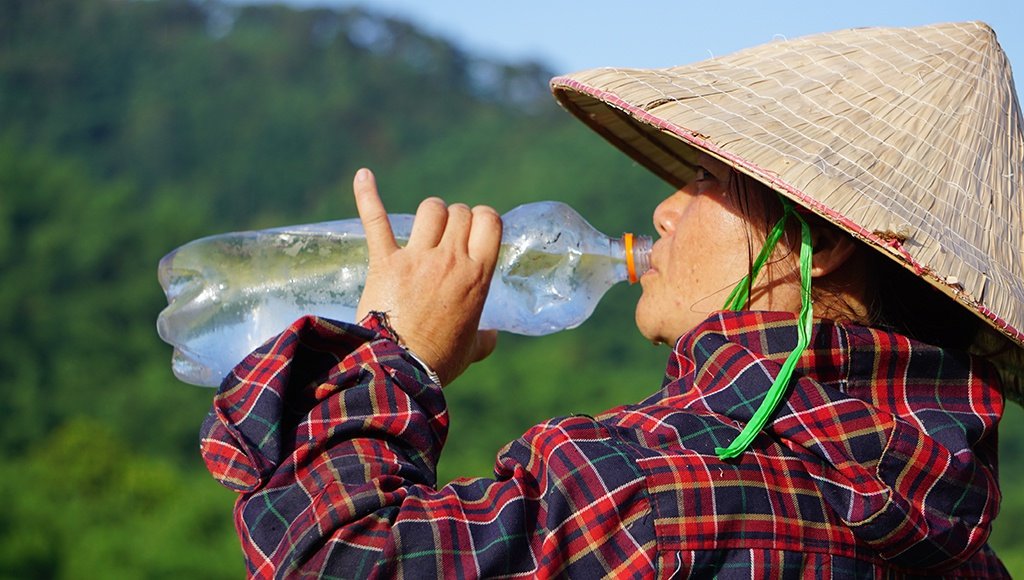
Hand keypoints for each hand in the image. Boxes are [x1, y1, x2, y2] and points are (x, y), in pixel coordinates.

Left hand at [353, 168, 501, 385]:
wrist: (399, 368)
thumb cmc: (438, 361)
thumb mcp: (471, 350)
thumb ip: (484, 338)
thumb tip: (491, 336)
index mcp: (477, 276)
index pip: (490, 221)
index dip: (483, 221)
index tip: (476, 233)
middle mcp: (450, 259)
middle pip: (460, 212)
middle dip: (456, 220)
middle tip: (447, 240)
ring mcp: (417, 258)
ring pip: (429, 210)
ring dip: (429, 216)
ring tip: (424, 230)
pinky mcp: (384, 262)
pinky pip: (376, 220)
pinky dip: (367, 195)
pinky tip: (363, 176)